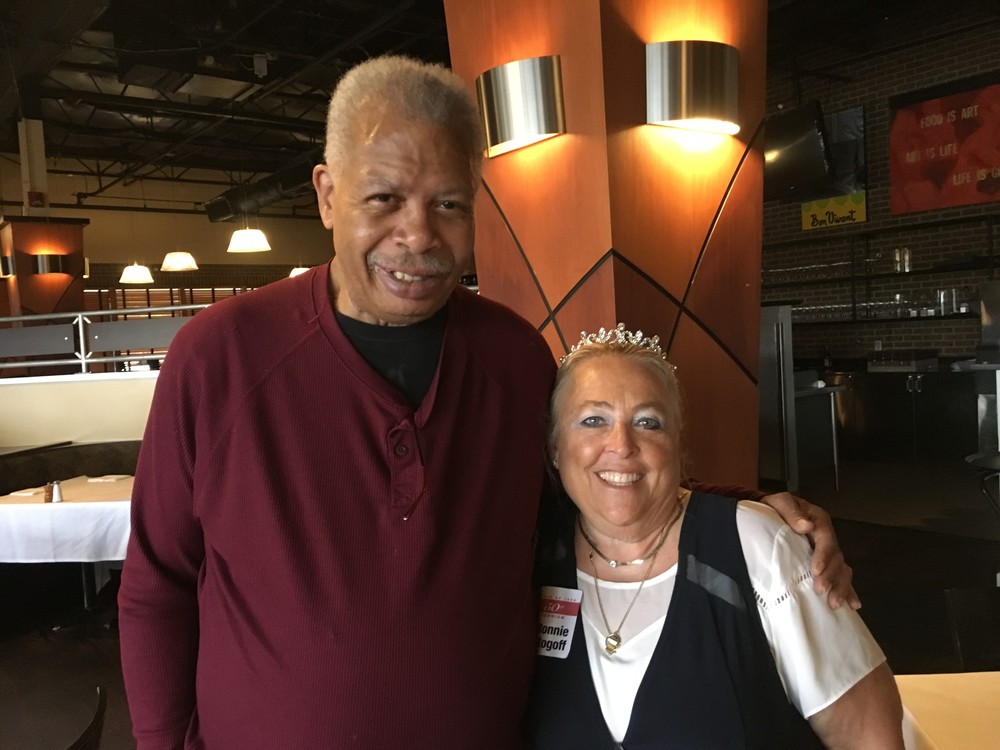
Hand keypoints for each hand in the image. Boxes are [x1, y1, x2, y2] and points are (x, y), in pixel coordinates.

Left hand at [760, 491, 860, 609]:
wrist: (774, 512)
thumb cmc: (778, 507)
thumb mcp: (781, 503)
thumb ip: (792, 512)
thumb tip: (805, 525)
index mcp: (819, 521)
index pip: (826, 538)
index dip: (823, 555)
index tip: (816, 569)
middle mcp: (827, 537)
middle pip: (836, 557)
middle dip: (831, 575)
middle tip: (821, 590)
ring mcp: (828, 551)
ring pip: (842, 569)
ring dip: (841, 587)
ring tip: (835, 603)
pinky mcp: (826, 563)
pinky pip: (839, 576)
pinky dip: (848, 590)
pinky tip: (852, 604)